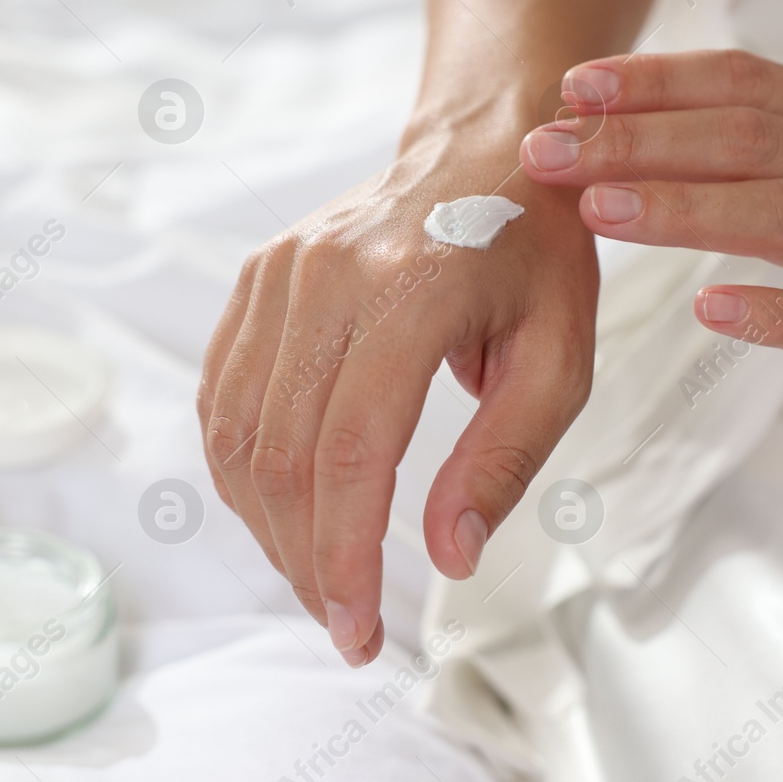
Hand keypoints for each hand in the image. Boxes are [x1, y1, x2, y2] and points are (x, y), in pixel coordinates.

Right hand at [198, 128, 597, 665]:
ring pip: (237, 433)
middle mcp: (328, 275)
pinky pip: (221, 396)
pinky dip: (241, 470)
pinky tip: (281, 511)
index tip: (357, 632)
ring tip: (316, 578)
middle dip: (305, 560)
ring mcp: (280, 271)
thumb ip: (505, 457)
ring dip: (267, 527)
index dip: (344, 555)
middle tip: (342, 624)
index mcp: (411, 289)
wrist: (484, 149)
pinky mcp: (257, 278)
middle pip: (283, 453)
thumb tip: (446, 555)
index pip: (352, 450)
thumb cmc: (535, 257)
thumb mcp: (561, 358)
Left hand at [520, 48, 782, 435]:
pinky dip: (775, 310)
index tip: (571, 88)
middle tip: (551, 151)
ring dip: (688, 208)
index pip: (742, 83)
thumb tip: (616, 129)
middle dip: (641, 140)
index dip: (656, 81)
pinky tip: (710, 307)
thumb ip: (744, 148)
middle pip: (749, 139)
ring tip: (604, 210)